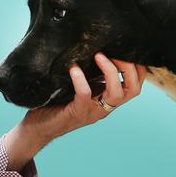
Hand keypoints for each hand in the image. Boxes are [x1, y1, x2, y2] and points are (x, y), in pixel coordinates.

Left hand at [4, 53, 145, 169]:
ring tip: (99, 55)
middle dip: (129, 69)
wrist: (38, 128)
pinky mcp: (77, 113)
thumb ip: (90, 74)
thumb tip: (95, 48)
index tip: (127, 49)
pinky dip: (81, 80)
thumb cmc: (56, 103)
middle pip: (132, 90)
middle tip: (116, 51)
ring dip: (111, 72)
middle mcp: (105, 107)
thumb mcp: (78, 86)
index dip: (137, 68)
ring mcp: (93, 111)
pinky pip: (85, 95)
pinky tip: (74, 69)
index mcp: (107, 99)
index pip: (134, 85)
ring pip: (116, 94)